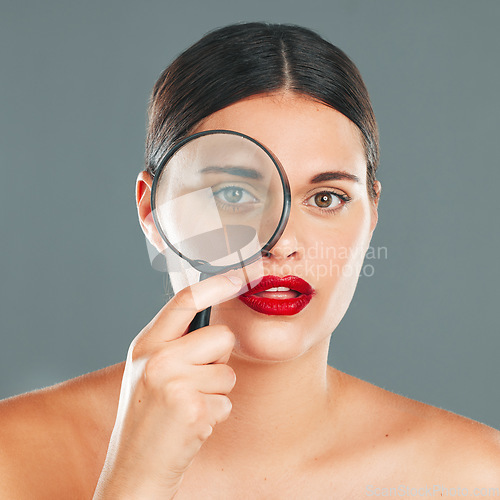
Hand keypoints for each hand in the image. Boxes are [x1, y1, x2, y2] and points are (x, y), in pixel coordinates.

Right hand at [93, 274, 241, 498]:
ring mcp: (173, 383)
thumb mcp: (149, 369)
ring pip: (228, 371)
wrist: (135, 466)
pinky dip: (216, 414)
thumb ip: (176, 343)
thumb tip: (216, 325)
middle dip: (219, 359)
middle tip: (195, 381)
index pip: (184, 300)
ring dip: (216, 391)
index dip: (214, 285)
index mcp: (147, 344)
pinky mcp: (192, 409)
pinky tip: (192, 423)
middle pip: (222, 336)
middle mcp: (157, 358)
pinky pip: (226, 400)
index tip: (237, 276)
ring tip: (189, 405)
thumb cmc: (148, 415)